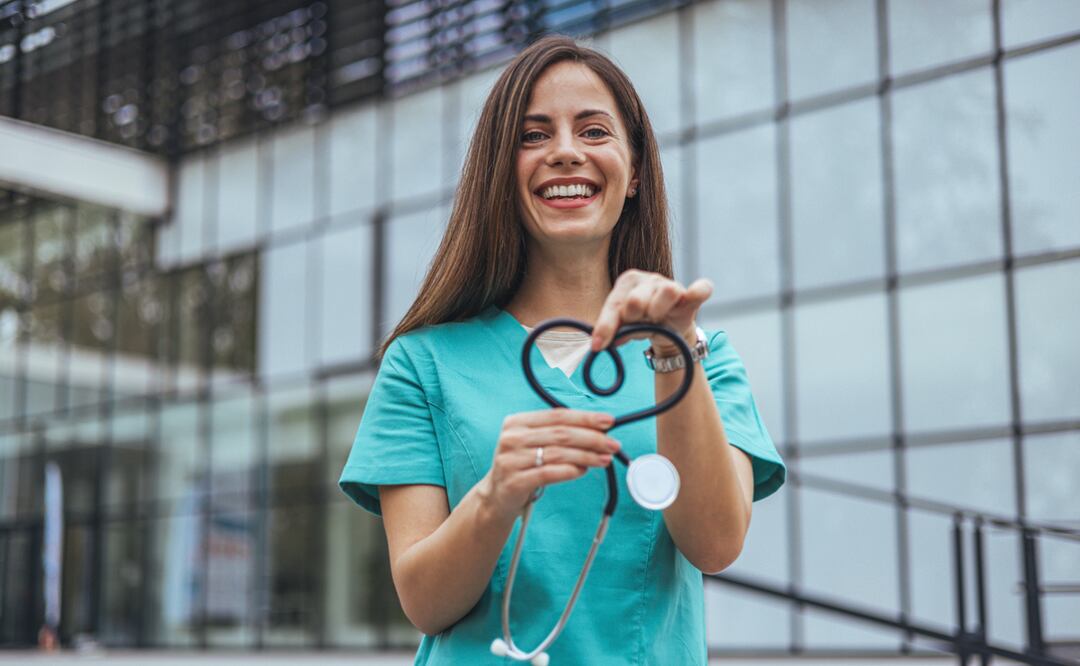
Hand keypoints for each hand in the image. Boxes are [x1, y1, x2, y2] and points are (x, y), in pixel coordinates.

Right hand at [480, 409, 620, 520]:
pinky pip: (549, 474)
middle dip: (592, 438)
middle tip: (612, 444)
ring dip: (587, 456)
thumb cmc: (521, 466)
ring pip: (558, 454)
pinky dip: (570, 471)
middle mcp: (512, 438)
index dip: (585, 417)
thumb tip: (597, 430)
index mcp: (517, 422)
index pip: (557, 415)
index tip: (608, 422)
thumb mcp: (533, 443)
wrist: (496, 496)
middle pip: (561, 434)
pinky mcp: (514, 481)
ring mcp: (511, 460)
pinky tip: (583, 471)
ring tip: (604, 459)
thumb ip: (558, 433)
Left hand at [591, 270, 712, 354]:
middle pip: (636, 299)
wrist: (668, 328)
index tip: (599, 346)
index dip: (606, 326)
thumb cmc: (641, 322)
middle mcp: (649, 279)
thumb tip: (600, 344)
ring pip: (667, 292)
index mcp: (628, 282)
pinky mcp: (691, 296)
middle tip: (638, 324)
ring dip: (658, 310)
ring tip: (656, 319)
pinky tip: (693, 295)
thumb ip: (613, 331)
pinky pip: (699, 289)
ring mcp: (671, 285)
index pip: (614, 304)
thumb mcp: (623, 327)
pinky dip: (698, 291)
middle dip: (633, 317)